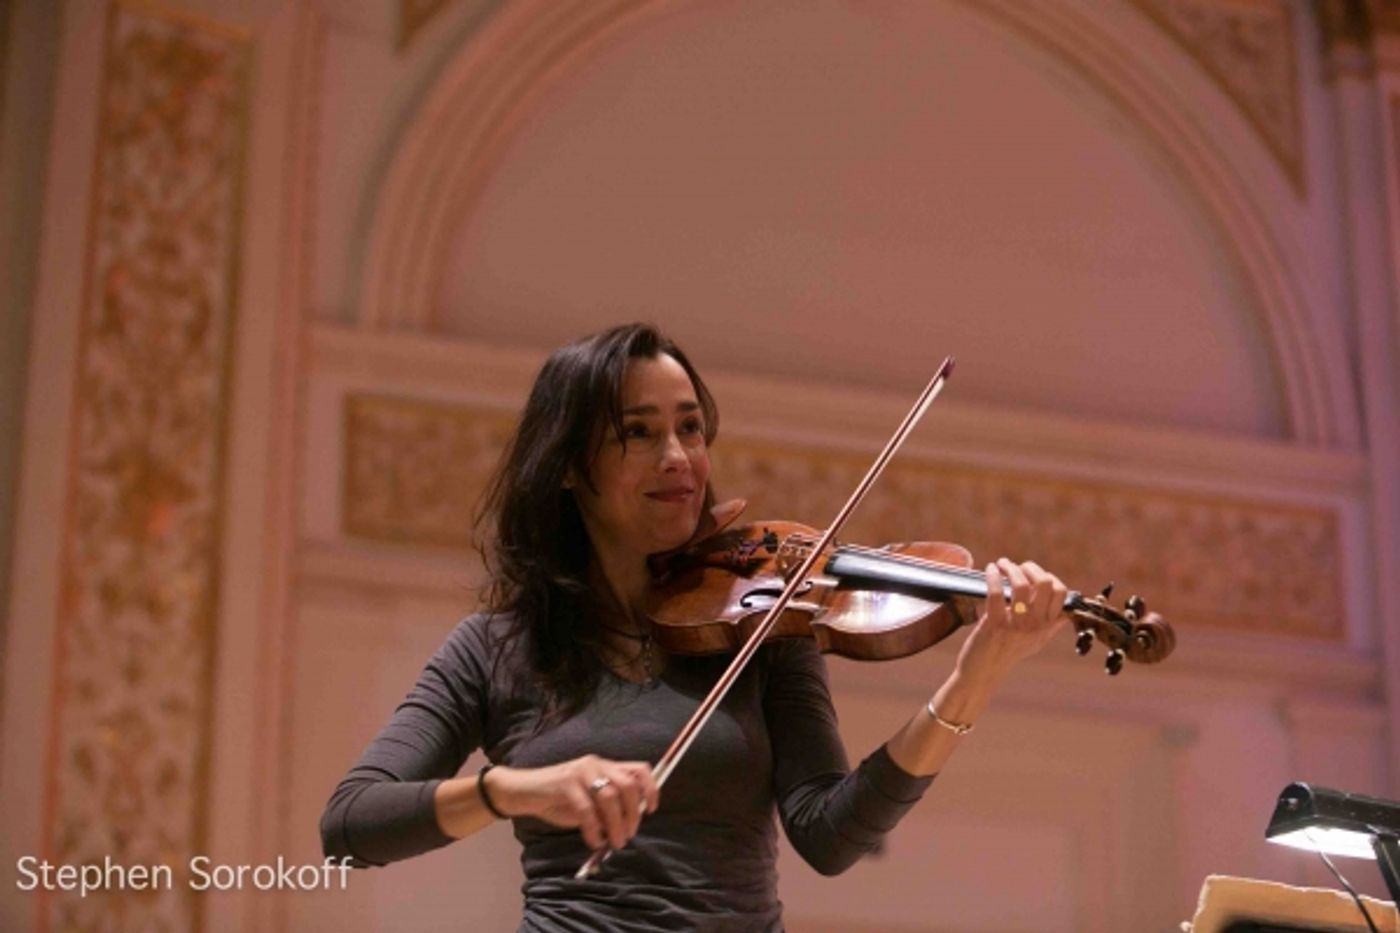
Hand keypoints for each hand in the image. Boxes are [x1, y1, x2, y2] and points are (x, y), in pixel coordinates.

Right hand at [487, 755, 658, 849]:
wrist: (525, 792)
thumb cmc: (559, 799)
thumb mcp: (589, 802)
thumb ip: (608, 808)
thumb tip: (627, 826)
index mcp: (607, 766)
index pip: (639, 769)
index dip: (651, 788)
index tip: (652, 810)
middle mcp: (597, 764)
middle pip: (628, 785)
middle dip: (633, 813)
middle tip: (628, 835)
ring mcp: (581, 771)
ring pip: (609, 797)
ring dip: (616, 824)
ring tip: (614, 843)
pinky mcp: (565, 783)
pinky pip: (586, 809)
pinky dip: (593, 829)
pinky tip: (593, 841)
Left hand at [954, 558, 1068, 684]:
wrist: (983, 673)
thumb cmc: (1007, 654)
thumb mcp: (1036, 642)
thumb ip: (1051, 627)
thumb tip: (1067, 613)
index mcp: (1047, 626)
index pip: (1061, 592)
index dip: (1048, 576)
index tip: (1032, 574)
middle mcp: (1036, 625)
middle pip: (1045, 583)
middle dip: (1030, 567)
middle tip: (1016, 566)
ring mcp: (1016, 625)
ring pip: (1021, 584)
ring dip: (1010, 567)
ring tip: (1001, 564)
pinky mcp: (995, 624)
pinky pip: (997, 592)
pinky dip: (993, 575)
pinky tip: (990, 570)